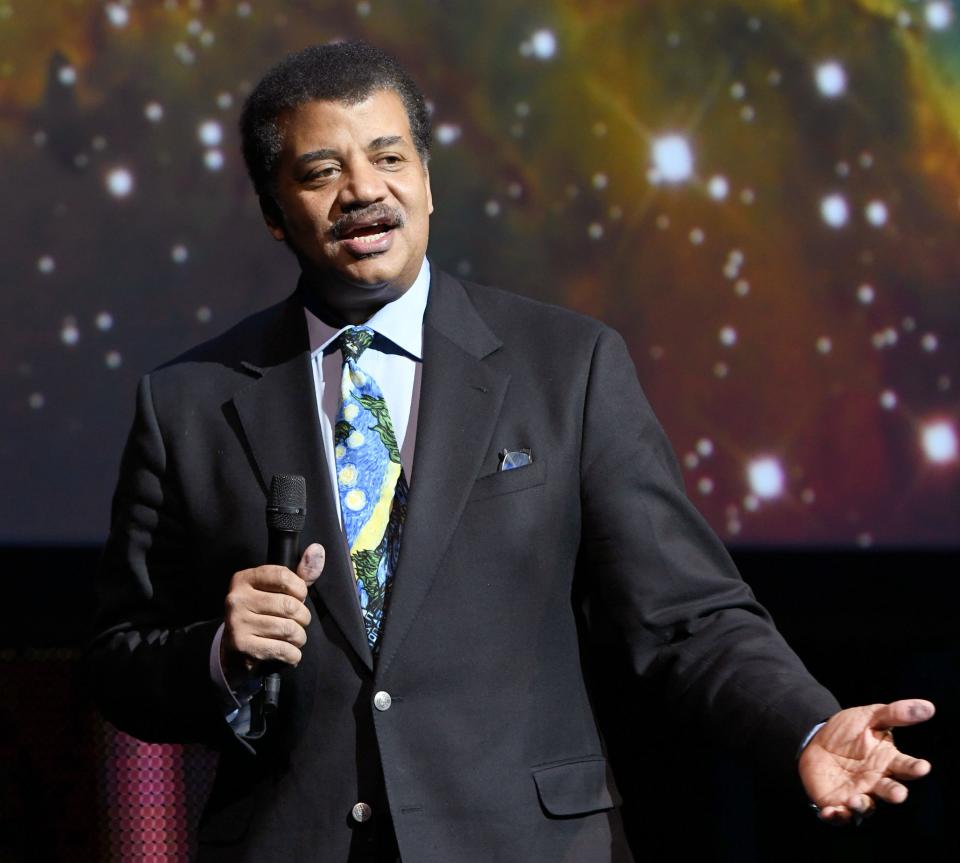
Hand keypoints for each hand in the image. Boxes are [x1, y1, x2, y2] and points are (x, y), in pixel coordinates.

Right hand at [221, 543, 324, 687]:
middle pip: (289, 606)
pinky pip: (281, 649)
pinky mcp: (241, 645)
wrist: (235, 649)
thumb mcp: (278, 590)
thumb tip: (318, 549)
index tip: (300, 597)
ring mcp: (237, 622)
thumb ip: (301, 573)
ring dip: (300, 637)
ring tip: (296, 638)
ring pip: (287, 629)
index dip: (300, 589)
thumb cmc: (263, 613)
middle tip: (300, 622)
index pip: (283, 576)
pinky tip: (290, 653)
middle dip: (303, 617)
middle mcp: (237, 598)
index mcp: (245, 579)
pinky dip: (293, 654)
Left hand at [799, 699, 934, 824]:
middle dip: (895, 794)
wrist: (815, 740)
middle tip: (898, 794)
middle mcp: (876, 782)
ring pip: (866, 807)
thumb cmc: (847, 731)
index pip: (906, 766)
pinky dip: (836, 816)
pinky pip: (839, 815)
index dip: (915, 767)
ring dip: (863, 806)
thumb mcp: (868, 717)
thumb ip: (895, 713)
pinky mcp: (837, 803)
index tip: (922, 767)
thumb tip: (929, 706)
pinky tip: (830, 812)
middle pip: (890, 791)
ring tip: (857, 799)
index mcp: (887, 761)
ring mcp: (858, 794)